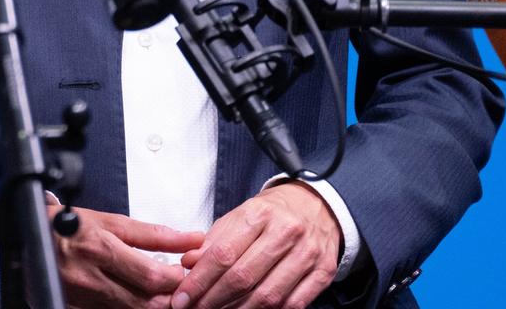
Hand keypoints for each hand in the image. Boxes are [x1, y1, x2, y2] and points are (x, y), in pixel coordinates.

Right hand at [51, 204, 204, 308]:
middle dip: (168, 297)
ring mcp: (81, 299)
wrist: (27, 236)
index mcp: (99, 249)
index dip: (176, 279)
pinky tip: (133, 297)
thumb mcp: (109, 221)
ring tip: (155, 291)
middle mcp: (89, 278)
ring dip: (150, 304)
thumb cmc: (67, 225)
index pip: (152, 276)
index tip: (181, 271)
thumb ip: (153, 233)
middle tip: (174, 286)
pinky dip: (128, 308)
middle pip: (145, 302)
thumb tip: (191, 238)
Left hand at [172, 183, 340, 308]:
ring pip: (269, 295)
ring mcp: (308, 253)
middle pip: (244, 277)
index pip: (223, 254)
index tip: (181, 297)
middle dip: (214, 300)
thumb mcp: (238, 216)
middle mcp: (286, 232)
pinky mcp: (324, 272)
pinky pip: (294, 303)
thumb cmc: (271, 213)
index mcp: (259, 214)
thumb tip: (189, 264)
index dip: (199, 280)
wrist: (316, 206)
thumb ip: (213, 241)